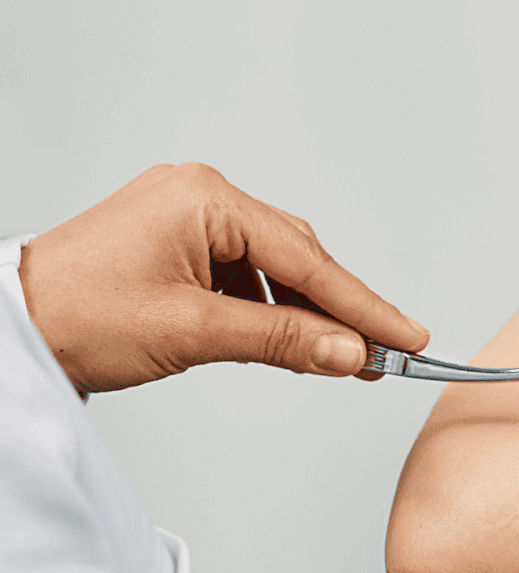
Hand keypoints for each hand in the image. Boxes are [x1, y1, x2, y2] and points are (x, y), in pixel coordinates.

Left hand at [16, 163, 428, 392]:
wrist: (12, 326)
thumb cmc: (78, 315)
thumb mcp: (193, 333)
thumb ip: (282, 340)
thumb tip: (350, 353)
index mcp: (205, 199)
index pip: (306, 260)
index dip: (363, 306)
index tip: (408, 339)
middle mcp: (200, 197)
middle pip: (297, 258)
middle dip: (340, 311)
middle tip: (385, 356)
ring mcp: (187, 218)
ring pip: (274, 270)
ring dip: (305, 315)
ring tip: (340, 359)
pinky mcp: (177, 244)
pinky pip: (244, 276)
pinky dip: (271, 311)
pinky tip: (286, 341)